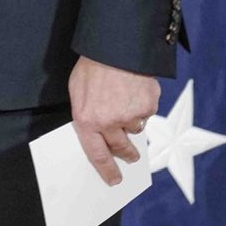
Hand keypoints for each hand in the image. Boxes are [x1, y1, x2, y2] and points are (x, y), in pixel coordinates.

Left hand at [68, 56, 161, 187]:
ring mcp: (131, 115)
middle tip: (131, 155)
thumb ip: (87, 114)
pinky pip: (146, 113)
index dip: (107, 170)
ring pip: (135, 128)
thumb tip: (97, 132)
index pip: (97, 154)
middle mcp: (109, 122)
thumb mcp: (77, 90)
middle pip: (121, 147)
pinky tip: (134, 89)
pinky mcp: (148, 106)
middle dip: (127, 153)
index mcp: (87, 120)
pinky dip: (142, 105)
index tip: (115, 180)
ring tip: (125, 99)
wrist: (115, 45)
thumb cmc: (92, 66)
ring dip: (131, 120)